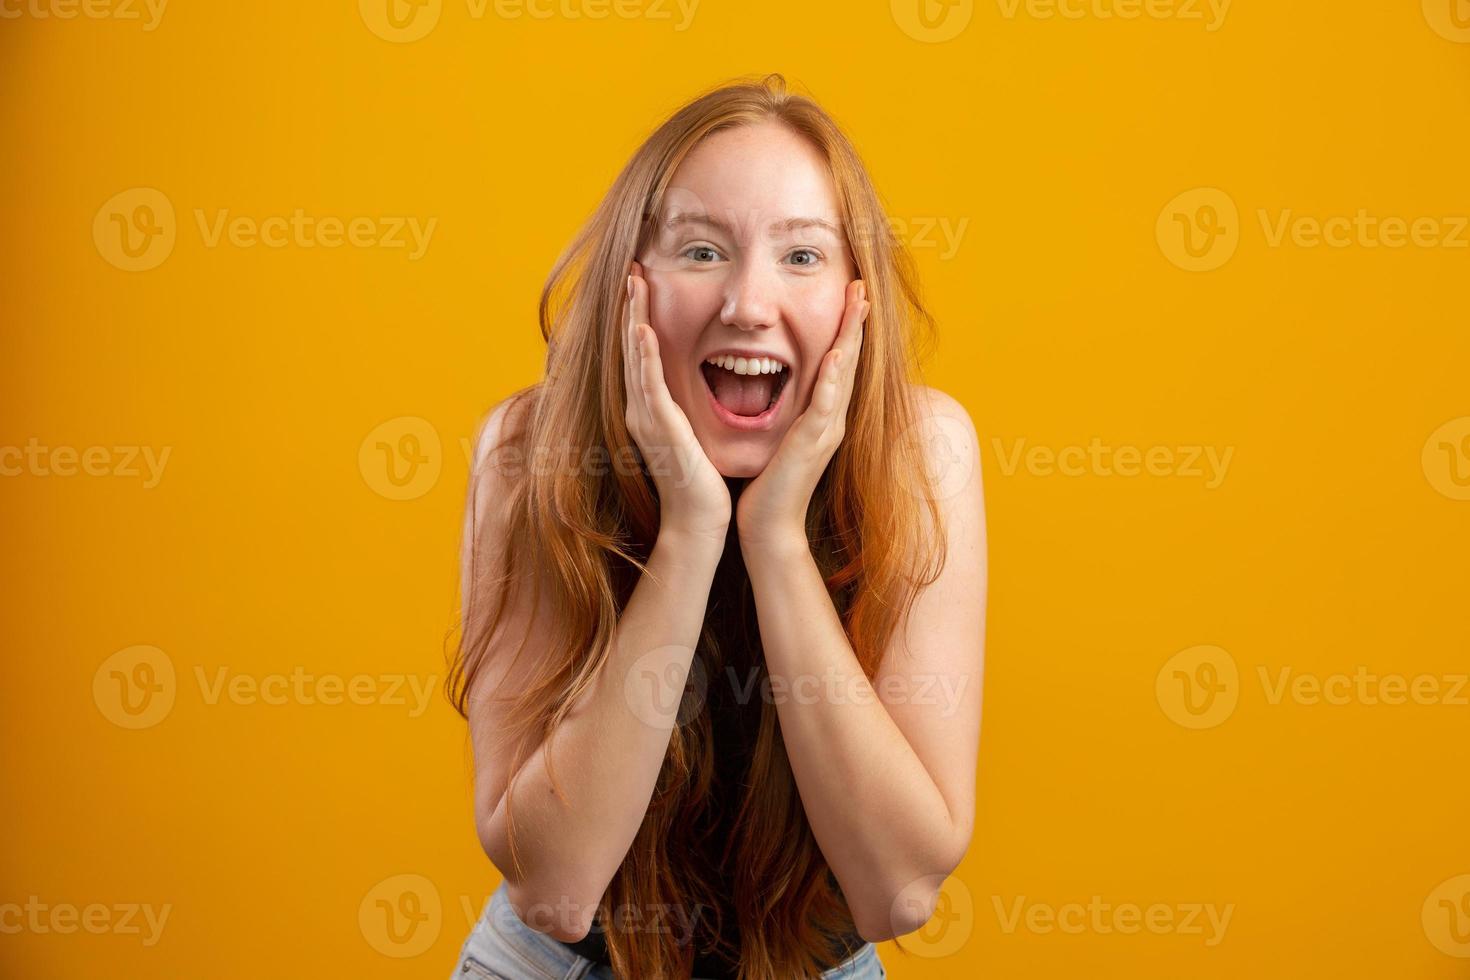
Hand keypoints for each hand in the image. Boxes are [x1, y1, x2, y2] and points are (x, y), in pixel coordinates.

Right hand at [623, 260, 731, 541]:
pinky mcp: (659, 428)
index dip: (640, 318)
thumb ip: (689, 412)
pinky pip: (649, 385)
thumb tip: (700, 392)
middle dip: (632, 308)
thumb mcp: (693, 437)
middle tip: (633, 270)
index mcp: (652, 410)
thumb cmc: (701, 484)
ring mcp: (647, 418)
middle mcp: (642, 409)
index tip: (643, 286)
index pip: (643, 355)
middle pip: (633, 348)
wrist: (698, 522)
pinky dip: (645, 356)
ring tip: (634, 284)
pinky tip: (643, 330)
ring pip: (637, 358)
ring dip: (634, 318)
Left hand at [736, 279, 868, 553]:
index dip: (844, 329)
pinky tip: (835, 354)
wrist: (769, 526)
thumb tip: (769, 388)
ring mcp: (825, 430)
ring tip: (857, 303)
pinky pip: (825, 404)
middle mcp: (830, 419)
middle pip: (848, 360)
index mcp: (821, 416)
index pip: (836, 363)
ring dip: (850, 337)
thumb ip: (785, 414)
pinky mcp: (812, 443)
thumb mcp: (779, 439)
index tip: (848, 296)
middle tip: (861, 285)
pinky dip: (831, 378)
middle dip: (854, 321)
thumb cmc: (768, 485)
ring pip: (843, 374)